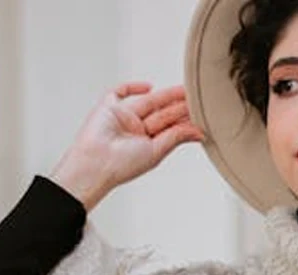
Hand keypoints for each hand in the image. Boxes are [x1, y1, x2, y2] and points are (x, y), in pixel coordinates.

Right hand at [50, 82, 205, 211]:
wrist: (95, 163)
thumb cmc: (121, 165)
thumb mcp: (156, 152)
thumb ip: (176, 137)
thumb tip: (199, 132)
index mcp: (148, 143)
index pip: (170, 127)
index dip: (185, 120)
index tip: (202, 115)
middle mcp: (136, 130)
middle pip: (162, 113)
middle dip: (179, 105)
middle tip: (198, 97)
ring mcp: (123, 117)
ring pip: (148, 102)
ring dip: (166, 96)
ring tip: (185, 90)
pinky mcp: (108, 107)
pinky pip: (120, 92)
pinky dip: (133, 88)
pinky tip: (149, 87)